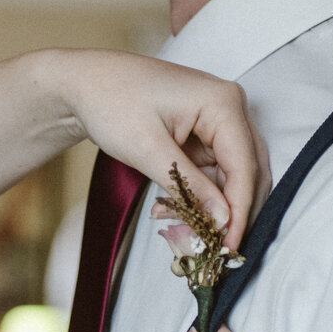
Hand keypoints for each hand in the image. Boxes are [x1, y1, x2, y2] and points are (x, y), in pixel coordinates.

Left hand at [50, 52, 268, 250]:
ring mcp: (219, 118)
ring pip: (232, 176)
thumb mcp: (148, 149)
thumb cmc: (111, 103)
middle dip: (231, 212)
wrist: (84, 83)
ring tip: (177, 224)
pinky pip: (213, 171)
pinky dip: (197, 194)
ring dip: (211, 206)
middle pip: (248, 171)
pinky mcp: (205, 131)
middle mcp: (230, 107)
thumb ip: (190, 186)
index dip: (240, 211)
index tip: (229, 247)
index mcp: (223, 103)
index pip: (245, 167)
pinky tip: (170, 207)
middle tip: (212, 247)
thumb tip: (223, 219)